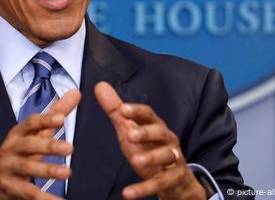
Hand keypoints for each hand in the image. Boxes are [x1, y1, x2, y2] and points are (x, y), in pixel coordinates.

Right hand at [0, 89, 80, 199]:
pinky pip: (28, 193)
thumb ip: (56, 114)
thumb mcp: (35, 133)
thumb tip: (76, 92)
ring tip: (67, 173)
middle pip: (28, 145)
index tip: (61, 118)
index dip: (45, 120)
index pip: (31, 123)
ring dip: (47, 171)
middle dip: (48, 146)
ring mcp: (8, 169)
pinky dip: (44, 198)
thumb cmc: (20, 152)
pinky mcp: (10, 188)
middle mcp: (11, 149)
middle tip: (69, 148)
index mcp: (19, 133)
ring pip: (27, 169)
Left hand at [94, 82, 205, 199]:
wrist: (175, 179)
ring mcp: (173, 159)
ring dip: (151, 158)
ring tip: (136, 162)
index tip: (124, 109)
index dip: (137, 111)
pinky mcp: (174, 179)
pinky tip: (128, 193)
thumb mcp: (131, 131)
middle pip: (161, 133)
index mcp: (156, 126)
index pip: (149, 114)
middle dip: (146, 132)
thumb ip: (116, 112)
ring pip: (165, 156)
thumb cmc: (149, 149)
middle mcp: (167, 140)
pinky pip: (160, 183)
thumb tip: (99, 85)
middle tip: (130, 134)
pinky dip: (144, 188)